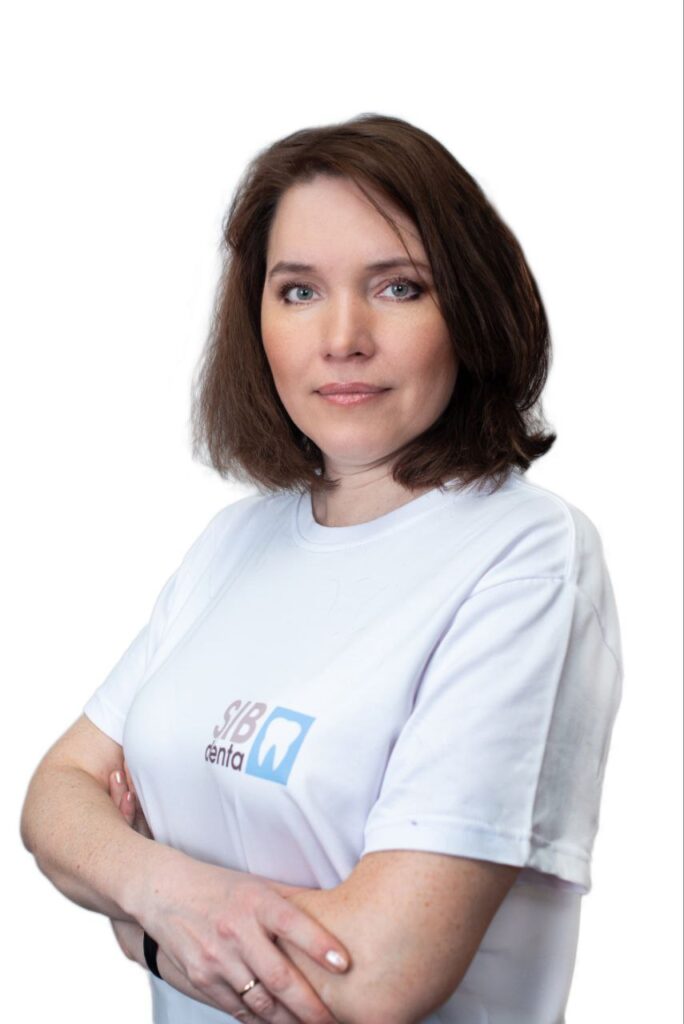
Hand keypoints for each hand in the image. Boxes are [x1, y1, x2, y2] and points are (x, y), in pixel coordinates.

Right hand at [106, 768, 348, 1023]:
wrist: (164, 892)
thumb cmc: (220, 887)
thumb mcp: (257, 884)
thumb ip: (292, 901)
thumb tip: (336, 910)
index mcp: (256, 901)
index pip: (293, 923)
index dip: (319, 944)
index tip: (345, 963)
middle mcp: (237, 930)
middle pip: (279, 976)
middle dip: (311, 1005)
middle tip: (334, 1019)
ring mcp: (217, 957)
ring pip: (261, 1002)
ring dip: (288, 1021)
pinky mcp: (201, 978)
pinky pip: (237, 1009)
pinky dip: (260, 1021)